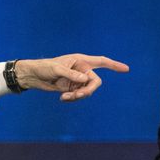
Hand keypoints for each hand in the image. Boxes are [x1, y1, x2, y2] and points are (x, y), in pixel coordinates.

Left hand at [14, 54, 128, 101]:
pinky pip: (79, 96)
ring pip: (87, 91)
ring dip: (78, 96)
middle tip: (78, 96)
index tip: (126, 69)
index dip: (114, 65)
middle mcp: (81, 70)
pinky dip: (73, 99)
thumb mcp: (57, 69)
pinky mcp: (72, 89)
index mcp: (80, 60)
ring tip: (65, 98)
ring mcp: (77, 80)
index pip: (101, 62)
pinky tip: (62, 99)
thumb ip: (72, 75)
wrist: (33, 76)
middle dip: (88, 90)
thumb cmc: (44, 67)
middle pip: (95, 82)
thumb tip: (85, 79)